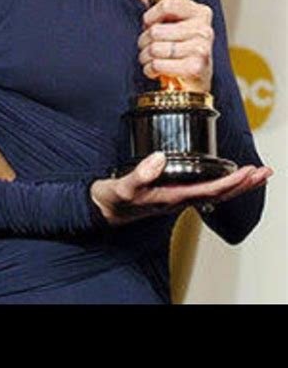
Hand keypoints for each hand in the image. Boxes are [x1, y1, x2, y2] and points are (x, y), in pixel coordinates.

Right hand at [90, 151, 274, 225]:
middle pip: (220, 194)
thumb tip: (160, 158)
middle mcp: (179, 200)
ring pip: (216, 193)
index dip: (230, 182)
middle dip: (244, 184)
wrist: (103, 209)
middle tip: (264, 172)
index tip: (246, 172)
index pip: (209, 191)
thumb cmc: (114, 199)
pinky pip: (206, 190)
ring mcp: (178, 198)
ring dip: (238, 184)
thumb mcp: (123, 186)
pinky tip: (227, 177)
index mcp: (172, 198)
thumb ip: (141, 173)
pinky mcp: (174, 193)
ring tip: (255, 174)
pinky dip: (222, 183)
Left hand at [130, 0, 213, 92]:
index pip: (165, 4)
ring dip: (146, 57)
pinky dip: (151, 69)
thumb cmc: (178, 46)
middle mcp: (205, 29)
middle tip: (150, 46)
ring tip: (153, 58)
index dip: (150, 16)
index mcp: (200, 12)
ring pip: (155, 48)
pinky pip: (159, 64)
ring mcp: (202, 48)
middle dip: (145, 41)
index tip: (149, 23)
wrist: (193, 80)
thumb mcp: (166, 18)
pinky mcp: (196, 67)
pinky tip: (158, 70)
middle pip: (156, 30)